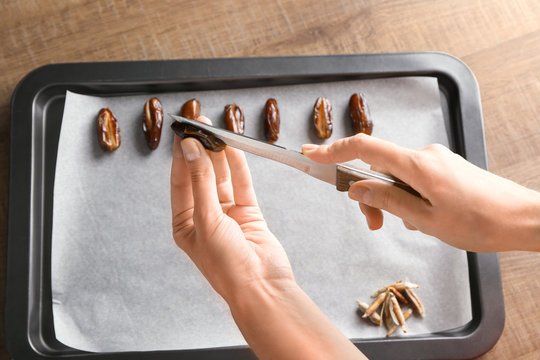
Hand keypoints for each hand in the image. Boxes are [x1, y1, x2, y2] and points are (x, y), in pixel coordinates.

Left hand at [170, 117, 293, 301]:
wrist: (261, 287)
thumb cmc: (226, 266)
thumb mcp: (206, 220)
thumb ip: (201, 182)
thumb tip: (193, 151)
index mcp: (185, 224)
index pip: (180, 182)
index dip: (182, 157)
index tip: (183, 133)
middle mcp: (205, 217)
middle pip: (201, 176)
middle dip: (201, 151)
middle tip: (201, 126)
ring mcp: (228, 215)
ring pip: (222, 178)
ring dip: (219, 155)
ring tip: (217, 131)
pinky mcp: (249, 213)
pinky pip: (242, 184)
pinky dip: (238, 167)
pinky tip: (233, 149)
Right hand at [303, 134, 539, 251]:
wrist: (523, 218)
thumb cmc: (480, 221)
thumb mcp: (425, 219)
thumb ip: (387, 201)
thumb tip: (356, 188)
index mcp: (417, 165)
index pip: (365, 148)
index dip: (334, 150)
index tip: (312, 154)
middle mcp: (424, 155)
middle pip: (378, 165)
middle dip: (369, 193)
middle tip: (374, 223)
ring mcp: (436, 160)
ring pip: (396, 175)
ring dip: (391, 199)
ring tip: (409, 225)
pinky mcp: (444, 167)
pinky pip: (413, 177)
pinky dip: (407, 196)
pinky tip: (423, 217)